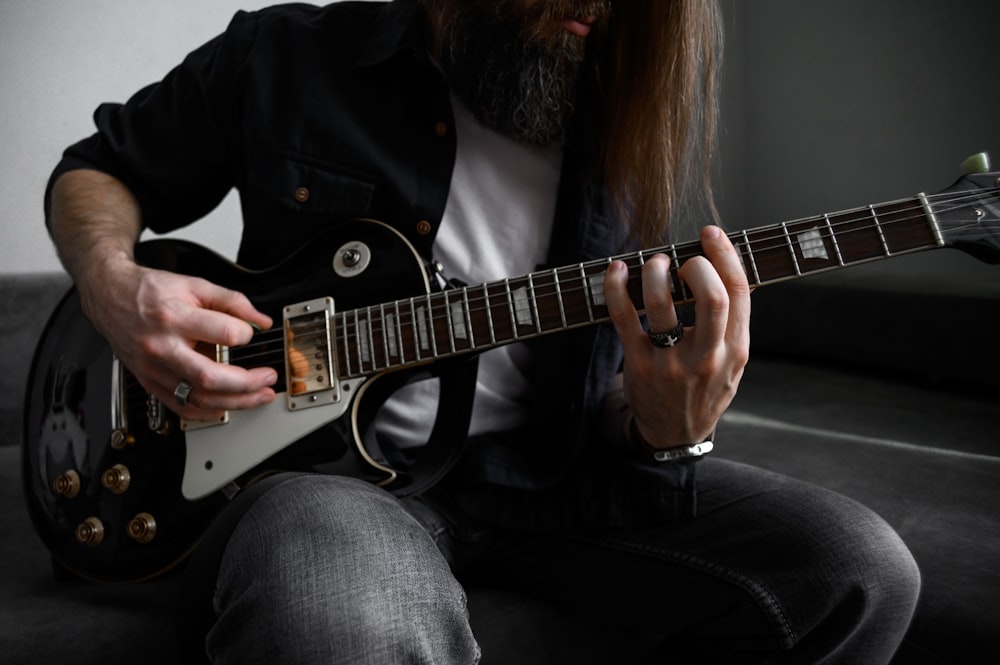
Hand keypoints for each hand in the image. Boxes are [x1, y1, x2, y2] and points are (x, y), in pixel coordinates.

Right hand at [77, 258, 276, 420]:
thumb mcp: (194, 286)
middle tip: (268, 377)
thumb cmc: (150, 292)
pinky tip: (226, 407)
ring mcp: (153, 369)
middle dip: (247, 383)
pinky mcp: (149, 382)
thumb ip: (232, 301)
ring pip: (198, 398)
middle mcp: (161, 348)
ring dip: (236, 402)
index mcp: (173, 318)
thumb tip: (261, 322)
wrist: (110, 297)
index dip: (246, 334)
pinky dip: (206, 413)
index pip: (223, 334)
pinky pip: (180, 408)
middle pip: (210, 377)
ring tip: (259, 396)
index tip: (251, 333)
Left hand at [603, 225, 750, 449]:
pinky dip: (617, 288)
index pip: (739, 293)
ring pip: (663, 304)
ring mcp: (671, 363)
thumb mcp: (733, 363)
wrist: (676, 435)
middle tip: (683, 260)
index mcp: (736, 350)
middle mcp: (707, 357)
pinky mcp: (640, 365)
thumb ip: (732, 323)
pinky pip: (624, 318)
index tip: (710, 233)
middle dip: (697, 265)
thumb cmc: (705, 388)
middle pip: (712, 297)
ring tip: (654, 263)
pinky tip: (616, 270)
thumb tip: (722, 266)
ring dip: (655, 271)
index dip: (726, 255)